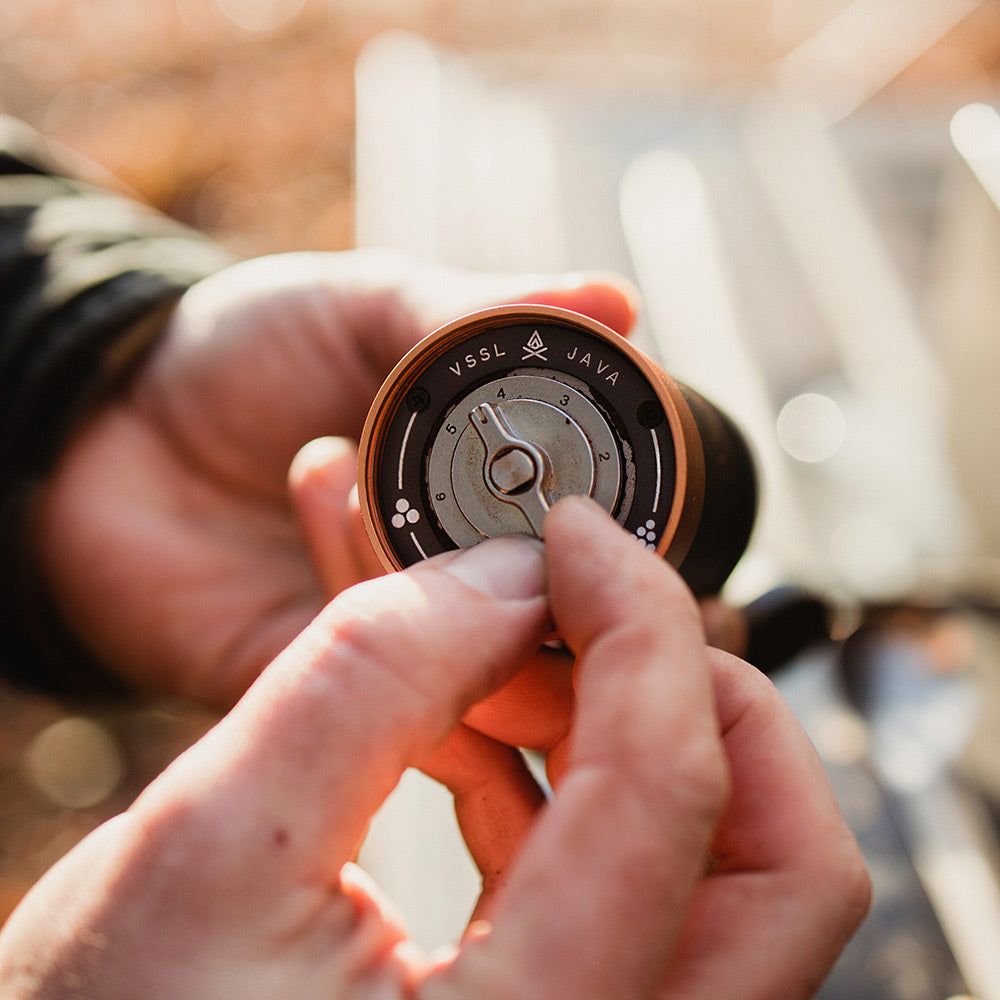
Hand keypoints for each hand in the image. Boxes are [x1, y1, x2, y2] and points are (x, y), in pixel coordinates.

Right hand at [0, 499, 869, 998]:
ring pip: (730, 877)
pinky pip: (643, 896)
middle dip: (695, 691)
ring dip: (631, 730)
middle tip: (586, 604)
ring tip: (511, 656)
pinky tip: (491, 727)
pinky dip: (583, 790)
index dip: (638, 618)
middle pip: (788, 866)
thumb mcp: (209, 841)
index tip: (575, 536)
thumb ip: (371, 676)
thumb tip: (507, 574)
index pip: (674, 790)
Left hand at [34, 250, 637, 704]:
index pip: (604, 551)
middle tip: (435, 473)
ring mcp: (408, 643)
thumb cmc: (246, 354)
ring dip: (405, 547)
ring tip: (325, 455)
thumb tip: (618, 301)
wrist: (110, 432)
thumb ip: (483, 317)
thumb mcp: (366, 306)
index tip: (581, 492)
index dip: (609, 535)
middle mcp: (472, 578)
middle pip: (559, 631)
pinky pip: (380, 692)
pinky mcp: (334, 696)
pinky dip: (354, 587)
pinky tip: (310, 487)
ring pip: (477, 665)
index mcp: (505, 494)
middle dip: (519, 560)